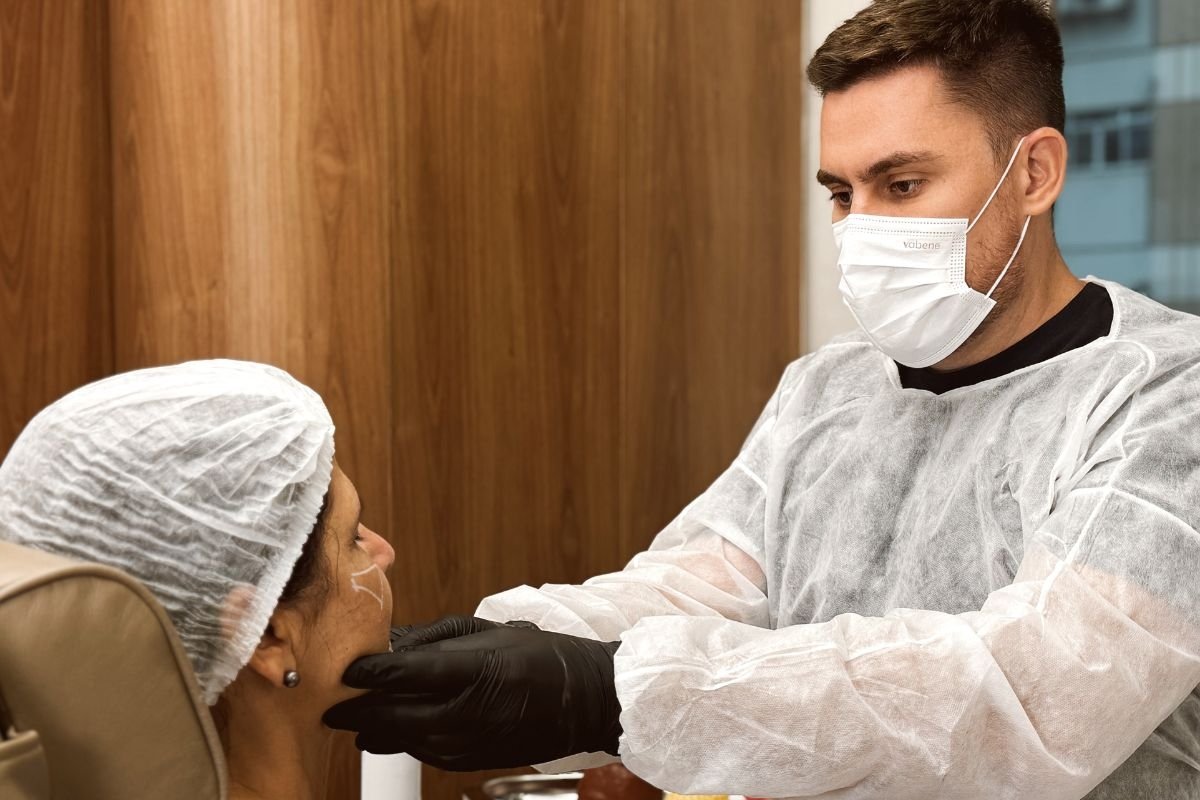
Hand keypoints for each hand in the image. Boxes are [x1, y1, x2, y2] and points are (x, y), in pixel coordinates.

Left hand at [323, 615, 621, 770]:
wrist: (579, 700)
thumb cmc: (537, 658)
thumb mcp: (486, 631)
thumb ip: (433, 639)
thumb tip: (388, 643)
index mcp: (474, 671)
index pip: (408, 673)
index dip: (372, 671)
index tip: (346, 668)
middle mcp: (468, 712)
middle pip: (394, 714)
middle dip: (357, 709)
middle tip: (331, 700)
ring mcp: (467, 742)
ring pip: (401, 738)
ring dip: (373, 727)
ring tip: (350, 714)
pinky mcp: (465, 761)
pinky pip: (419, 751)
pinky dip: (400, 738)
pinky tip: (389, 726)